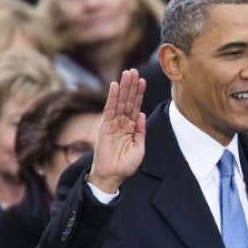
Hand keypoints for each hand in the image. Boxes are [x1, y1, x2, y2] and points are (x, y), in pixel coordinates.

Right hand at [89, 69, 146, 193]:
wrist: (113, 176)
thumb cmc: (126, 165)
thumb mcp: (139, 147)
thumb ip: (140, 130)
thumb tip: (142, 113)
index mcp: (131, 127)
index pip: (135, 107)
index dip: (139, 94)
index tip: (143, 80)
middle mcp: (122, 123)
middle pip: (128, 100)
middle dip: (131, 86)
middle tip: (134, 70)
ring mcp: (113, 124)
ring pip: (119, 102)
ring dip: (124, 87)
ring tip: (127, 73)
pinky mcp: (104, 127)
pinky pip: (109, 109)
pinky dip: (112, 97)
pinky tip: (115, 85)